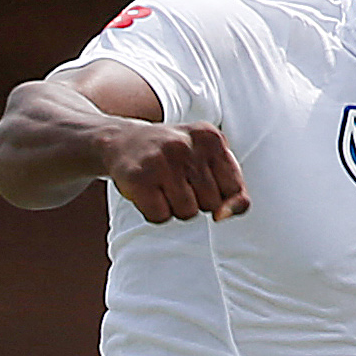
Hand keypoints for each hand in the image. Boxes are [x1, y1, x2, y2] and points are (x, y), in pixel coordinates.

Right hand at [102, 117, 248, 223]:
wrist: (122, 141)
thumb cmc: (174, 158)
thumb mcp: (210, 162)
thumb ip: (234, 192)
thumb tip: (222, 216)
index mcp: (211, 138)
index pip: (234, 190)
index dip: (218, 193)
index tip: (199, 178)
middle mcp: (186, 145)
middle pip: (210, 204)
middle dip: (196, 201)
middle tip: (176, 179)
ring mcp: (161, 160)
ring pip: (187, 213)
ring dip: (174, 207)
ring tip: (162, 184)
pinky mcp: (138, 177)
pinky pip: (160, 217)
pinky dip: (154, 212)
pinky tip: (147, 190)